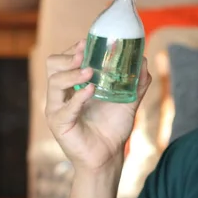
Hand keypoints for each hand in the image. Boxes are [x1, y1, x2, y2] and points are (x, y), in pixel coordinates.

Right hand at [45, 40, 151, 172]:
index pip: (64, 60)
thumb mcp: (128, 101)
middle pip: (52, 65)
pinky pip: (64, 107)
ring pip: (54, 82)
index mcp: (74, 85)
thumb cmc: (113, 127)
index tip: (86, 42)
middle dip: (67, 56)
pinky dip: (78, 97)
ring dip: (72, 73)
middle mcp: (62, 94)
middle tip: (84, 54)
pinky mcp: (60, 124)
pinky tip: (90, 90)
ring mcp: (58, 109)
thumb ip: (136, 82)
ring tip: (90, 72)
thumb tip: (144, 61)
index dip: (73, 49)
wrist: (109, 155)